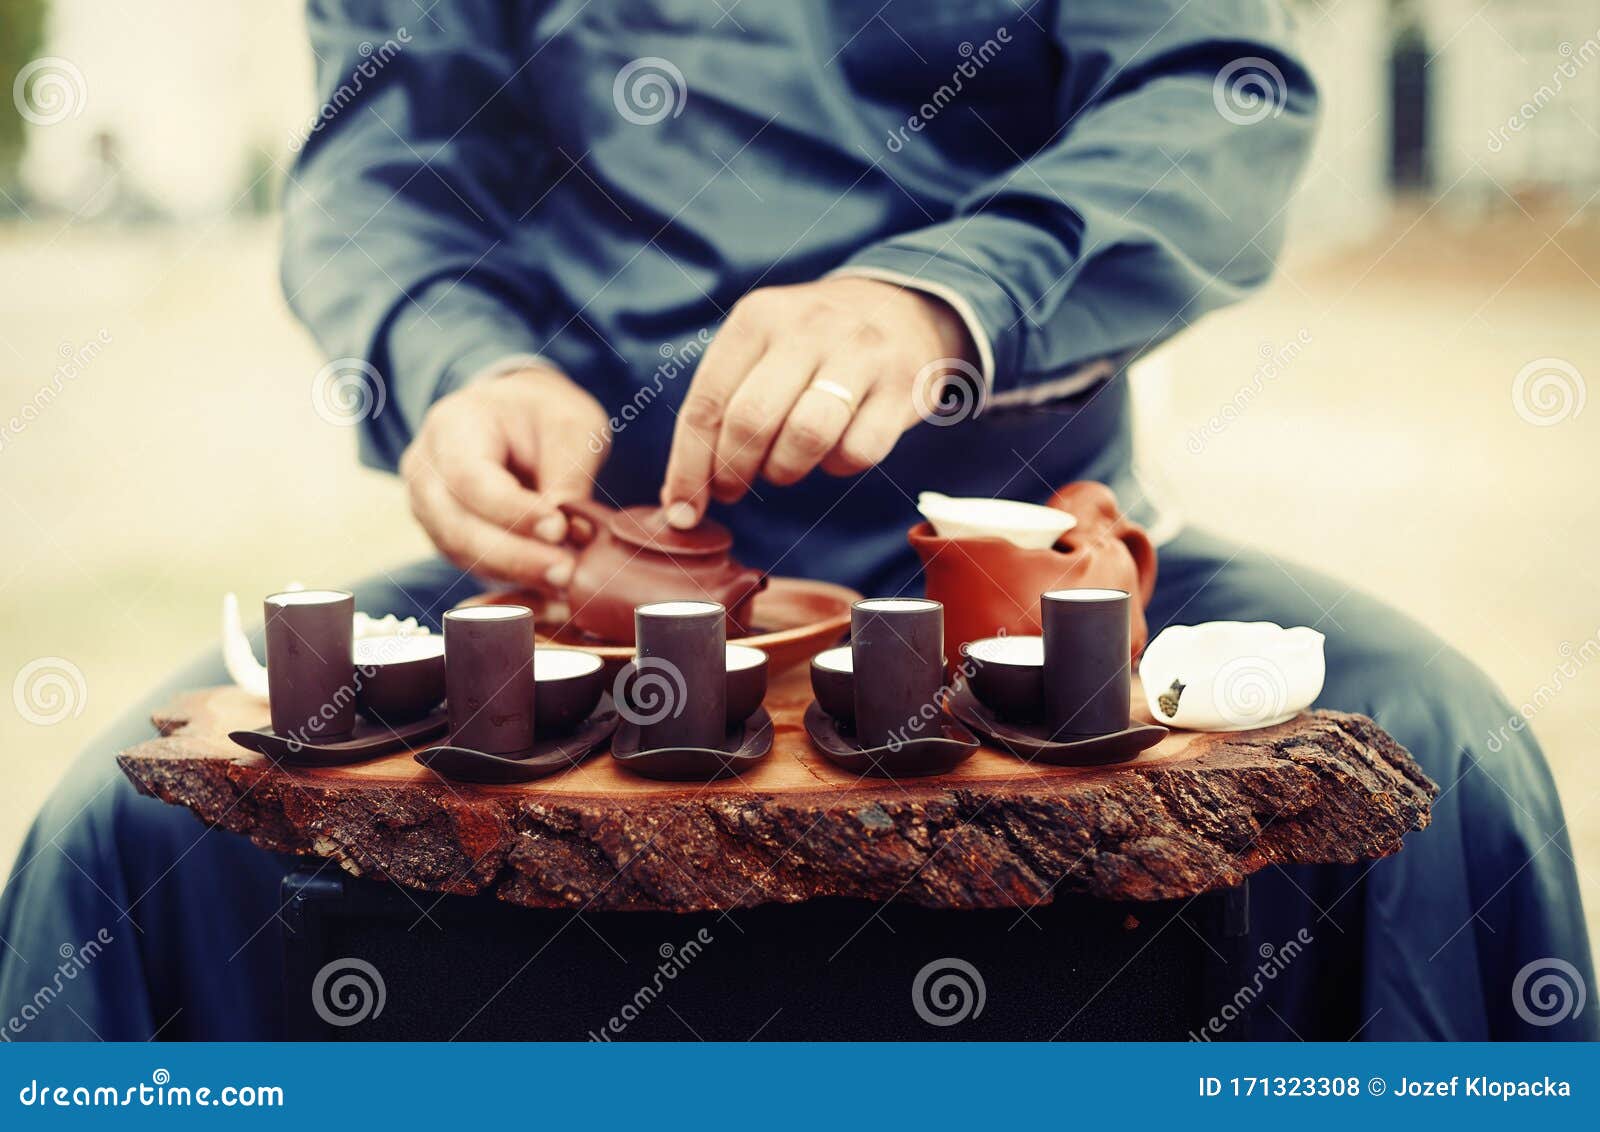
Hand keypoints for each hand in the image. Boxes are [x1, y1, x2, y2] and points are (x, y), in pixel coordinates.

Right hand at [400, 365, 608, 586]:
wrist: (515, 417)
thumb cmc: (543, 415)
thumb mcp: (570, 426)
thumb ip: (568, 475)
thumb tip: (572, 534)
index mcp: (452, 426)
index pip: (470, 478)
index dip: (513, 511)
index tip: (559, 528)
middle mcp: (426, 470)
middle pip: (457, 526)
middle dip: (515, 555)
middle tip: (566, 570)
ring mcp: (428, 506)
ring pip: (462, 554)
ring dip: (514, 573)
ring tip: (563, 578)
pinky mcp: (444, 535)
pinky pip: (471, 564)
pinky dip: (509, 578)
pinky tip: (547, 582)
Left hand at [659, 277, 977, 526]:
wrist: (902, 307)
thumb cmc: (811, 346)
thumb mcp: (761, 348)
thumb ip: (720, 407)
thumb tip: (679, 495)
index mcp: (757, 318)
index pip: (707, 403)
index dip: (688, 467)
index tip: (681, 511)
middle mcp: (806, 329)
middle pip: (751, 421)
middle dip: (734, 472)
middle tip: (733, 489)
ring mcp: (859, 355)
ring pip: (806, 436)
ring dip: (784, 470)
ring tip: (783, 467)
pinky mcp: (901, 387)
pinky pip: (858, 451)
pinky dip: (837, 466)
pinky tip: (833, 452)